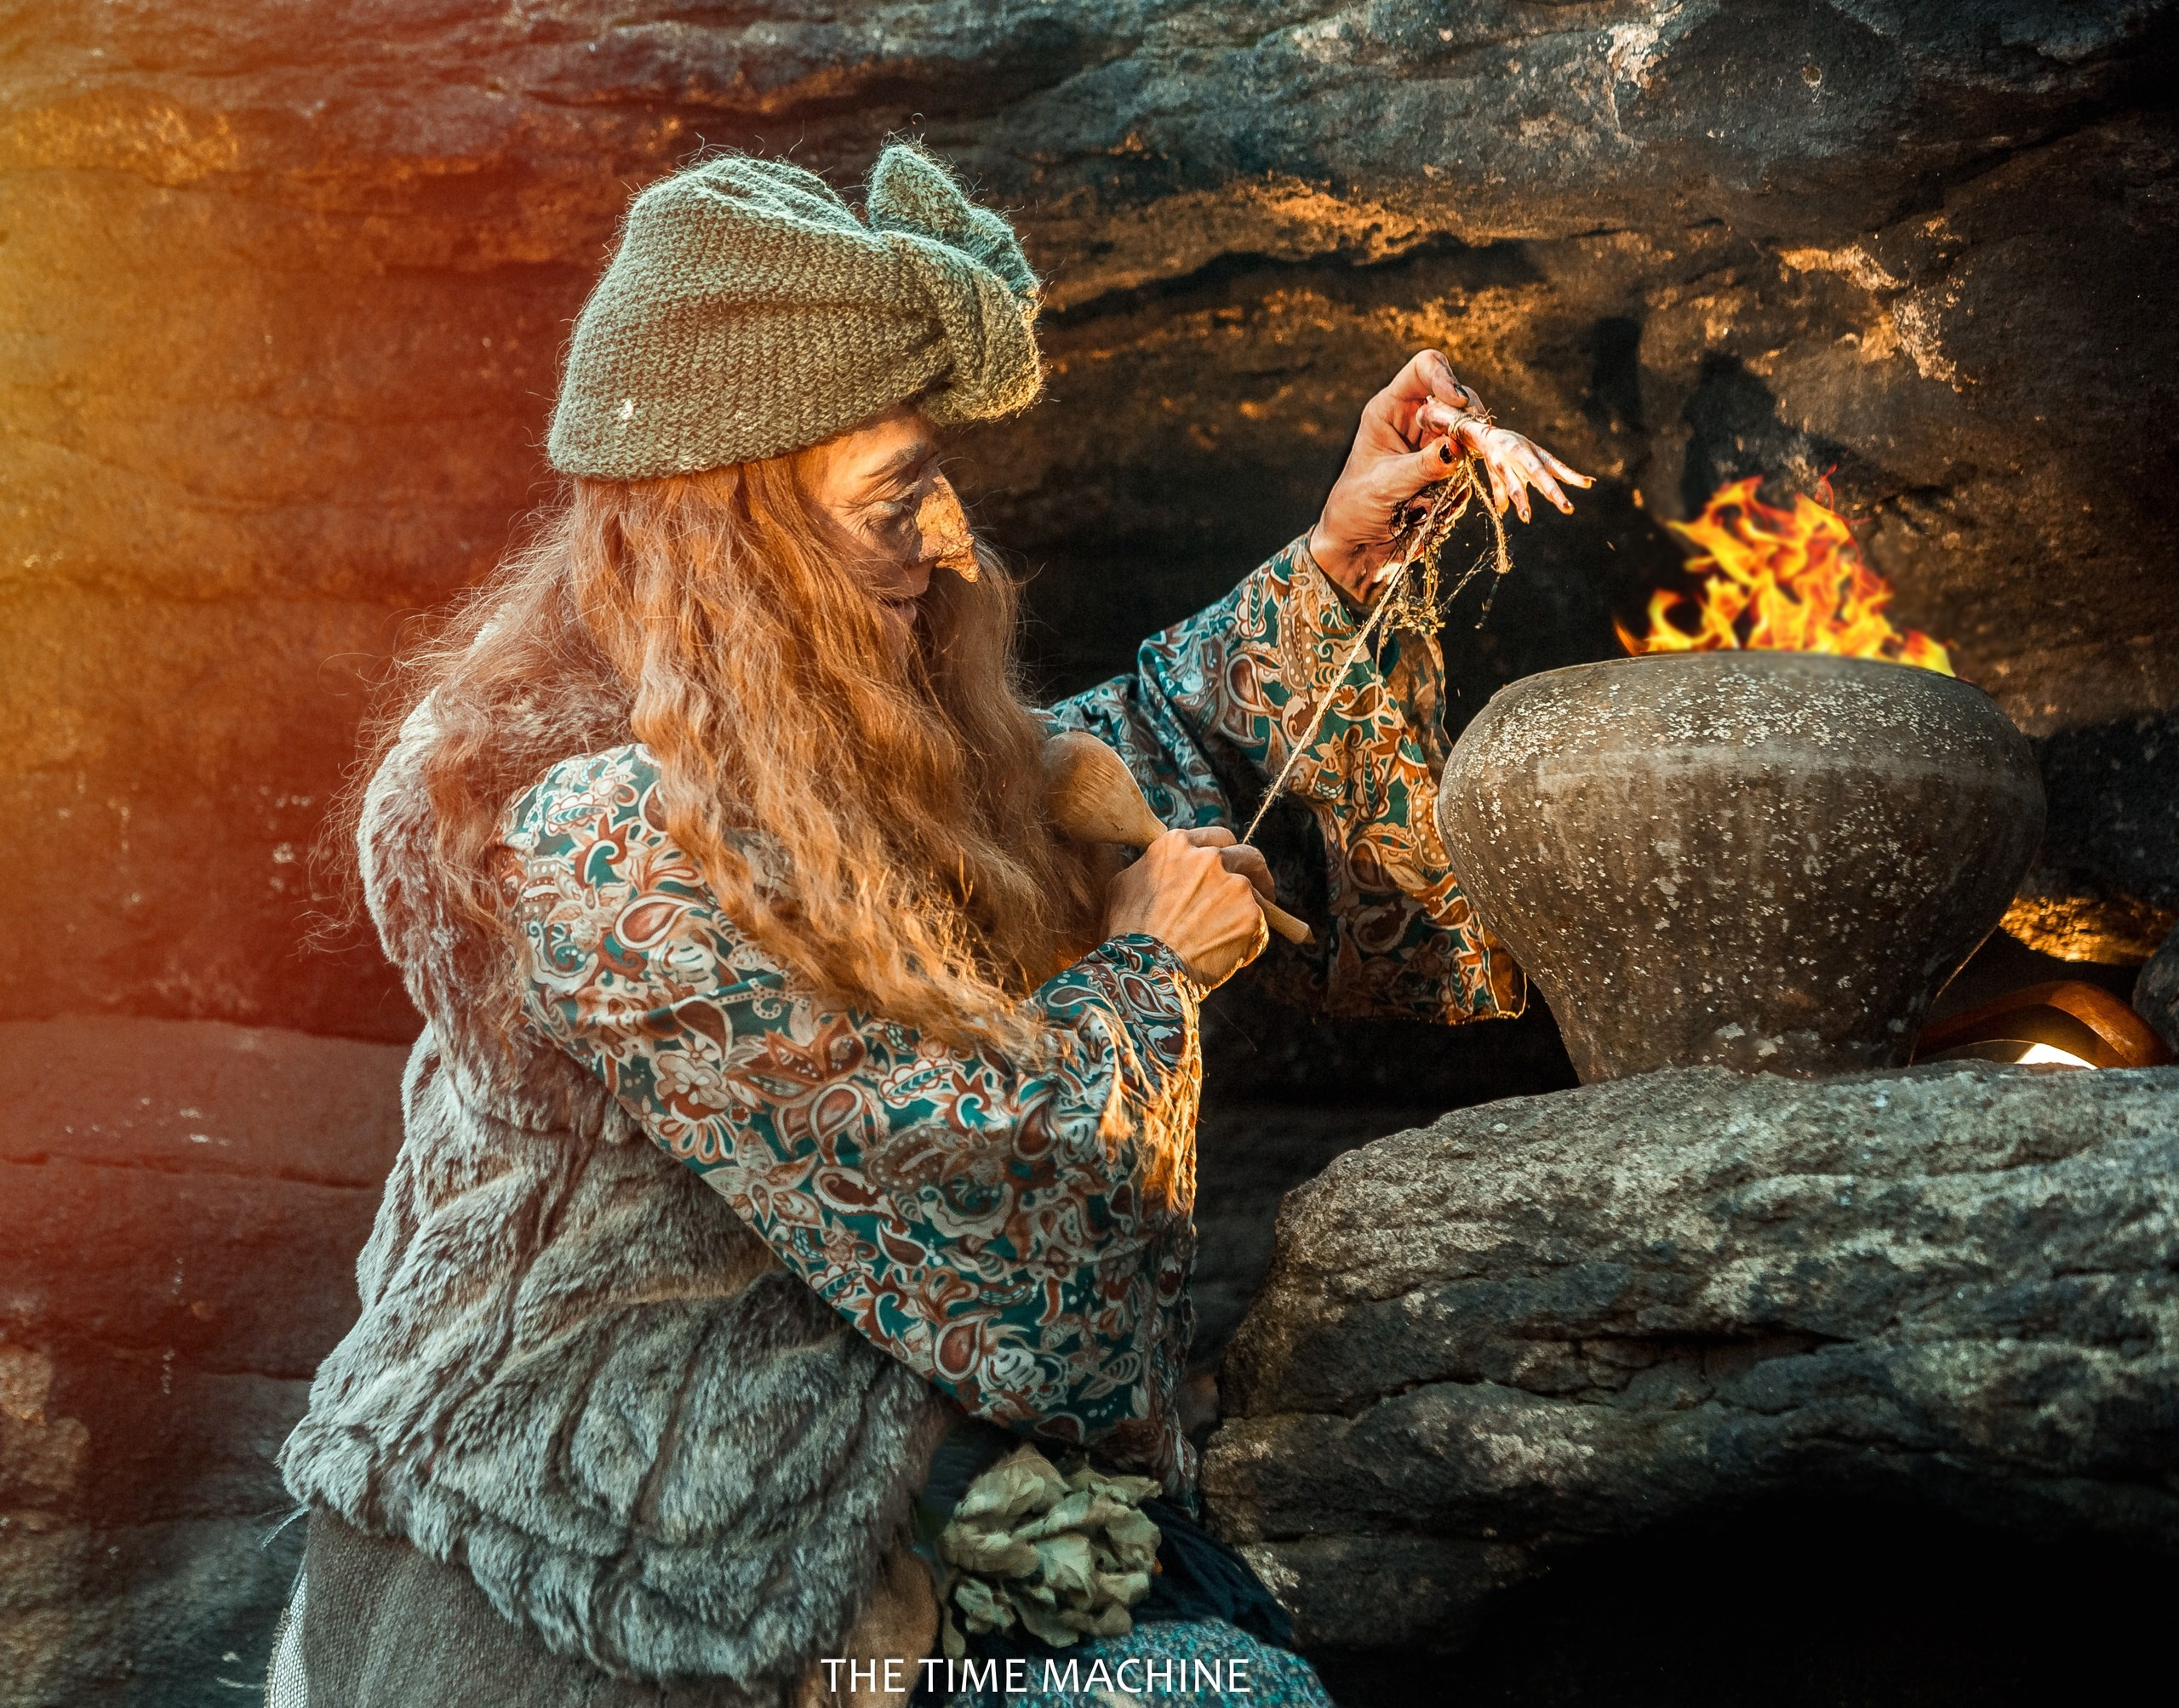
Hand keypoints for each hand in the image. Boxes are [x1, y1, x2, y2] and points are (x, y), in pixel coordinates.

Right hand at [1103, 827, 1271, 989]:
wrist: (1145, 969)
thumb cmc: (1127, 932)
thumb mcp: (1124, 885)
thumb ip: (1152, 868)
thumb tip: (1162, 869)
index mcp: (1178, 845)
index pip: (1217, 837)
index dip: (1225, 854)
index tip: (1228, 869)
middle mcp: (1210, 858)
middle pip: (1249, 856)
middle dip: (1254, 873)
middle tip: (1256, 891)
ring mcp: (1234, 886)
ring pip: (1257, 895)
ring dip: (1248, 912)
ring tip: (1231, 938)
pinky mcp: (1251, 916)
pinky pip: (1260, 927)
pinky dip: (1250, 941)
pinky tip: (1229, 956)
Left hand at [1306, 349, 1592, 601]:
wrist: (1360, 546)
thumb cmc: (1356, 509)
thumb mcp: (1386, 485)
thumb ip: (1422, 465)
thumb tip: (1456, 447)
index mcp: (1392, 409)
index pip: (1425, 369)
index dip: (1446, 378)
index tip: (1458, 402)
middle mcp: (1417, 420)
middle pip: (1461, 401)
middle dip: (1470, 425)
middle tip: (1473, 451)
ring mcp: (1436, 444)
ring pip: (1474, 437)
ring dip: (1470, 463)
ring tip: (1437, 494)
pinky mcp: (1450, 471)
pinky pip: (1474, 471)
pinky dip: (1463, 490)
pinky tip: (1430, 512)